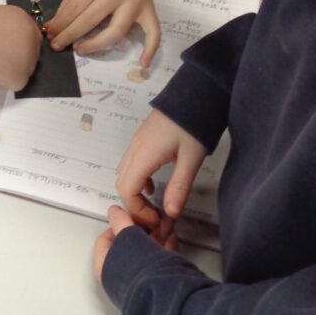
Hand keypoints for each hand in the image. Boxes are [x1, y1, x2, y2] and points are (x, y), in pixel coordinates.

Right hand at [0, 4, 40, 90]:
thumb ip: (6, 28)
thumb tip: (3, 38)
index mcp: (25, 20)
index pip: (29, 37)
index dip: (16, 43)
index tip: (3, 46)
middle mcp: (32, 38)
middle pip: (29, 53)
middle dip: (15, 56)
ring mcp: (29, 58)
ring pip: (23, 69)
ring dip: (9, 68)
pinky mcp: (20, 77)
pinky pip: (15, 82)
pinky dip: (4, 80)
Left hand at [46, 0, 161, 66]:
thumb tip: (56, 25)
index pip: (78, 5)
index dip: (62, 22)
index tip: (49, 33)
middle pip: (93, 19)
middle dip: (71, 34)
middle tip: (57, 45)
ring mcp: (138, 1)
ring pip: (117, 30)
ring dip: (97, 45)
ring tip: (80, 50)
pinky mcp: (150, 11)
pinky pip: (154, 32)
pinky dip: (150, 49)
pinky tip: (142, 63)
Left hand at [93, 204, 177, 282]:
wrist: (163, 292)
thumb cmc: (140, 270)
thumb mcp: (127, 237)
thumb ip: (120, 222)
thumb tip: (114, 212)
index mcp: (105, 267)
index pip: (105, 241)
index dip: (117, 225)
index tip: (128, 217)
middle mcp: (120, 277)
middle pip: (127, 246)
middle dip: (141, 229)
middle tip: (149, 219)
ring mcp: (138, 281)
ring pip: (145, 252)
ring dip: (155, 237)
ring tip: (164, 225)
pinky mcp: (157, 283)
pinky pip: (158, 261)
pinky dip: (164, 248)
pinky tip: (170, 239)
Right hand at [117, 109, 206, 228]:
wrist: (193, 94)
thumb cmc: (193, 126)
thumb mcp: (191, 159)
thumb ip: (180, 187)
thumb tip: (171, 215)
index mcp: (143, 155)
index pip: (126, 190)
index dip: (137, 210)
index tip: (157, 220)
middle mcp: (135, 149)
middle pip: (122, 183)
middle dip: (134, 204)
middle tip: (155, 216)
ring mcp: (137, 142)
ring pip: (125, 173)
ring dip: (135, 191)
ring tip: (155, 204)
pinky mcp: (143, 139)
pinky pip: (131, 164)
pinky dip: (138, 179)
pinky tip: (154, 185)